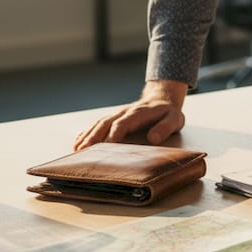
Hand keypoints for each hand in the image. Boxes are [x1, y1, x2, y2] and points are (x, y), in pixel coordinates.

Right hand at [72, 80, 188, 149]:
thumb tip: (153, 138)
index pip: (123, 123)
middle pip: (105, 123)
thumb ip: (166, 127)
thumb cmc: (168, 113)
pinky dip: (87, 132)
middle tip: (82, 152)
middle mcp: (124, 112)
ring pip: (99, 124)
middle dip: (93, 137)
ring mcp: (117, 115)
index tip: (106, 147)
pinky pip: (98, 124)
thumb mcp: (175, 119)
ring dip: (87, 136)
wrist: (162, 99)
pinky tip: (77, 141)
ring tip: (76, 149)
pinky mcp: (113, 118)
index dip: (114, 134)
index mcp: (138, 113)